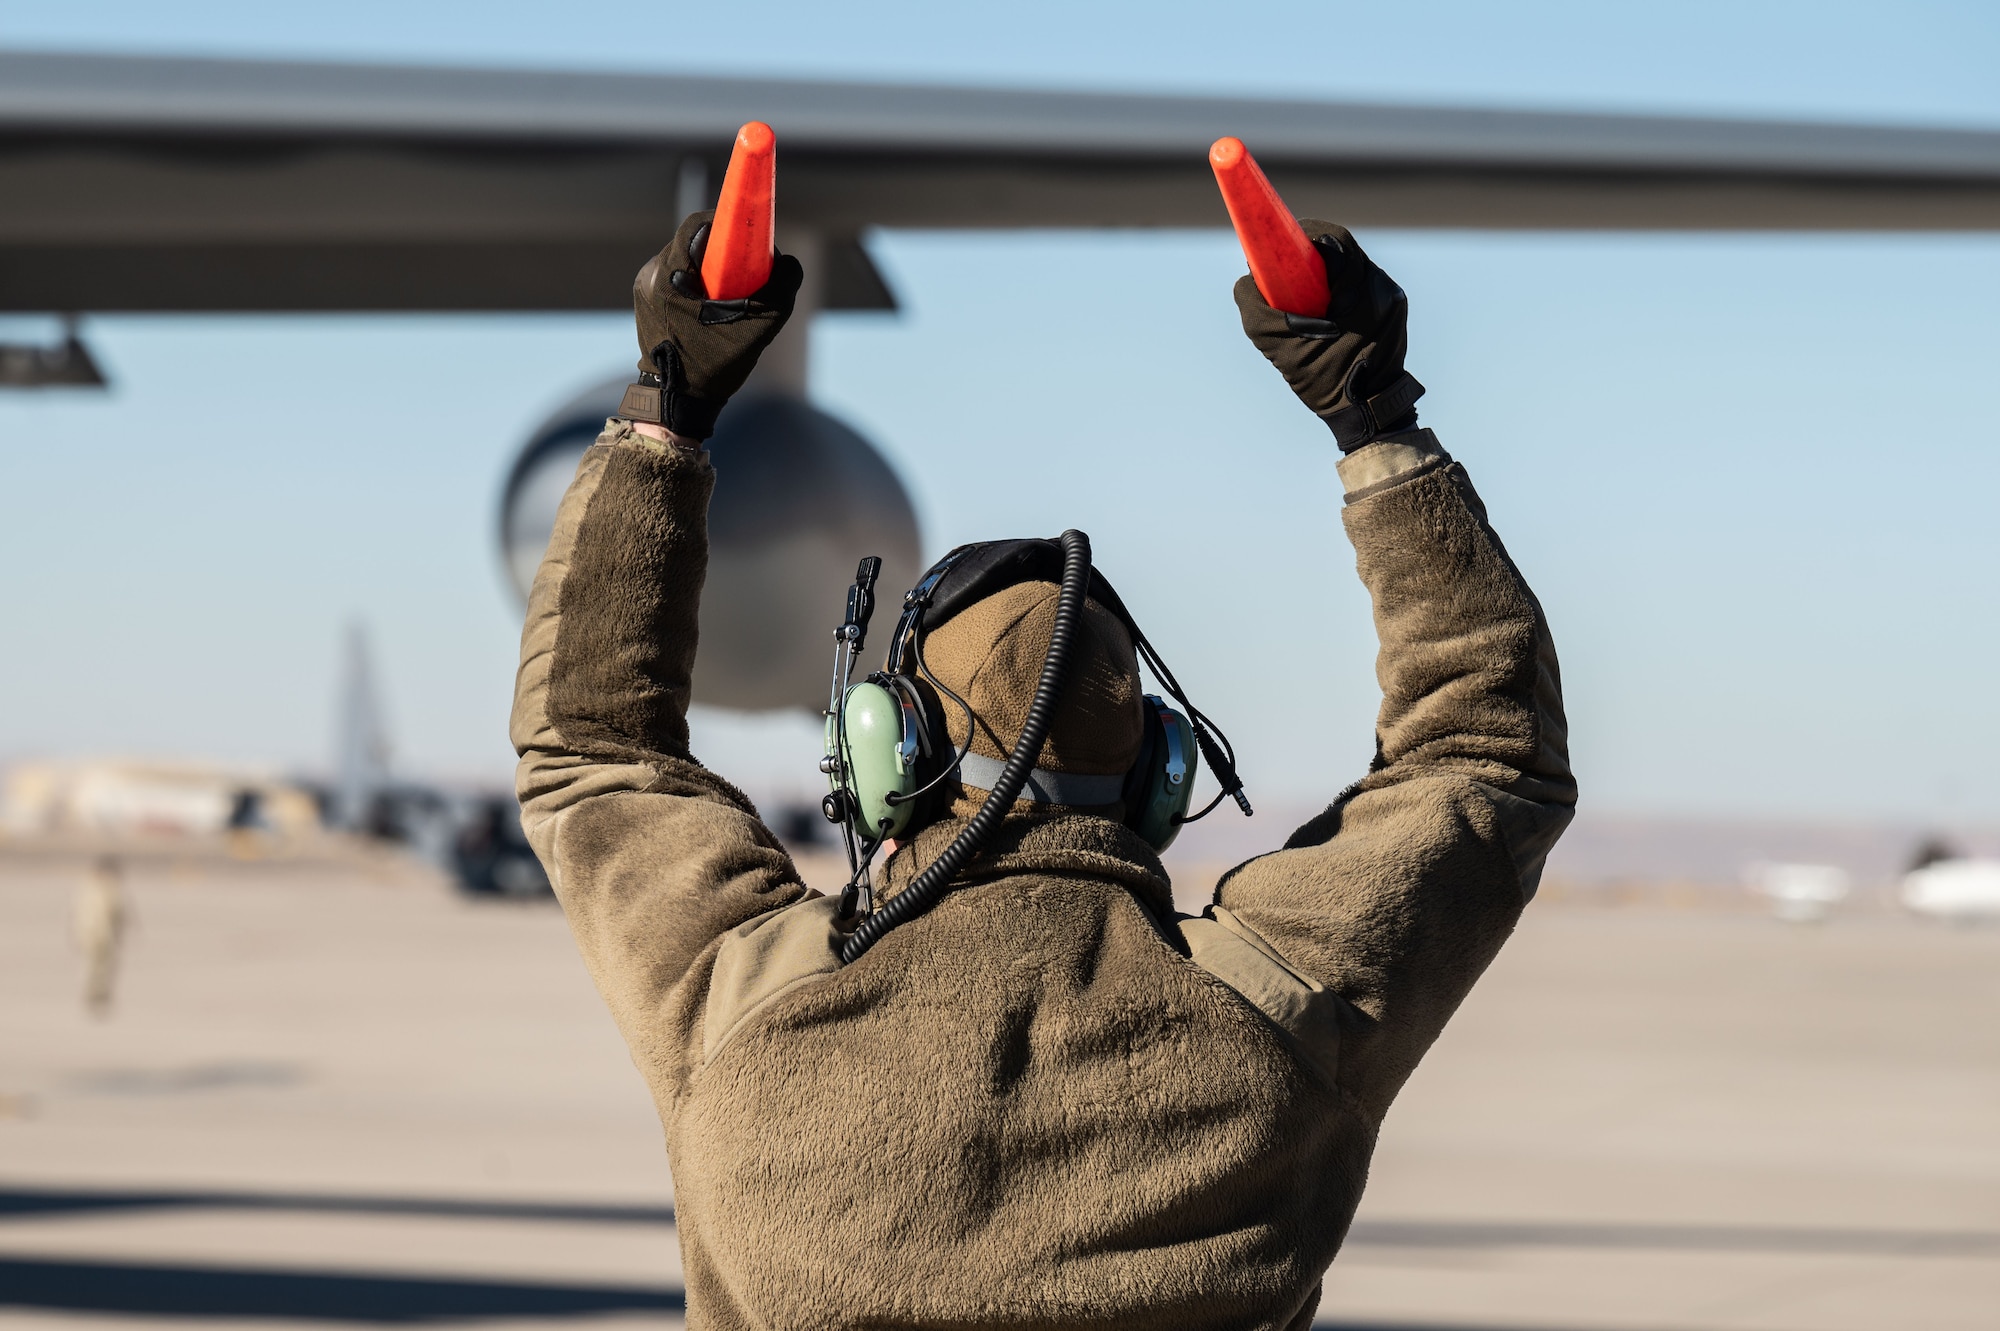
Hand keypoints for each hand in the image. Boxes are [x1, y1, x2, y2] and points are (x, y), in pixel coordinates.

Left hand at [620, 210, 803, 440]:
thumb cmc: (714, 365)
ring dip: (710, 271)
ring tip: (728, 300)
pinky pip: (677, 280)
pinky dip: (697, 287)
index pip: (699, 225)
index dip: (730, 225)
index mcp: (669, 274)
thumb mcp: (760, 326)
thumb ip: (782, 287)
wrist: (675, 402)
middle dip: (724, 253)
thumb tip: (787, 260)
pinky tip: (710, 312)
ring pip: (686, 262)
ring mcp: (644, 288)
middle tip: (747, 275)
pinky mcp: (645, 302)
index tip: (751, 239)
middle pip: (694, 243)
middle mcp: (651, 275)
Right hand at [1234, 221, 1422, 451]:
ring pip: (1351, 268)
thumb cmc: (1326, 383)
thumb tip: (1247, 280)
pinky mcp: (1392, 311)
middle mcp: (1383, 288)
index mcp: (1362, 291)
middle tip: (1285, 271)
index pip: (1332, 241)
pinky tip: (1325, 315)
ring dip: (1324, 275)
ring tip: (1304, 299)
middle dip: (1309, 256)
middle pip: (1342, 250)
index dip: (1301, 236)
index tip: (1278, 245)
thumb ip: (1257, 310)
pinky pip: (1359, 288)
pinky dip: (1338, 292)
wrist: (1372, 414)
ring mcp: (1391, 299)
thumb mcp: (1281, 348)